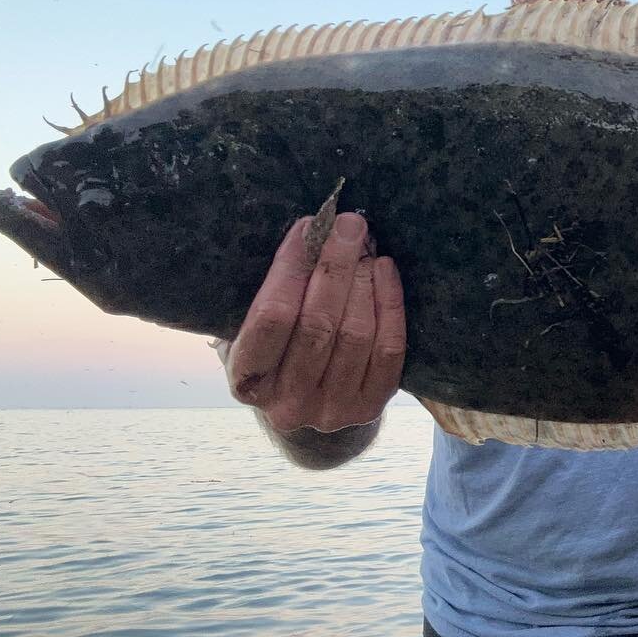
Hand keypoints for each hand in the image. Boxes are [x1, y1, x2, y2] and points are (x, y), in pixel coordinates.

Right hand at [219, 212, 405, 432]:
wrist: (306, 402)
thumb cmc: (274, 351)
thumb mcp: (250, 328)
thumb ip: (267, 292)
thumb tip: (307, 233)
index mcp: (247, 382)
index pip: (271, 318)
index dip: (291, 269)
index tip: (307, 228)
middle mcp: (288, 405)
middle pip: (318, 325)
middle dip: (335, 267)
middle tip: (348, 225)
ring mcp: (332, 411)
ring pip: (355, 334)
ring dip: (363, 281)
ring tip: (365, 246)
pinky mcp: (370, 407)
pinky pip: (389, 349)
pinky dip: (390, 305)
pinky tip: (385, 270)